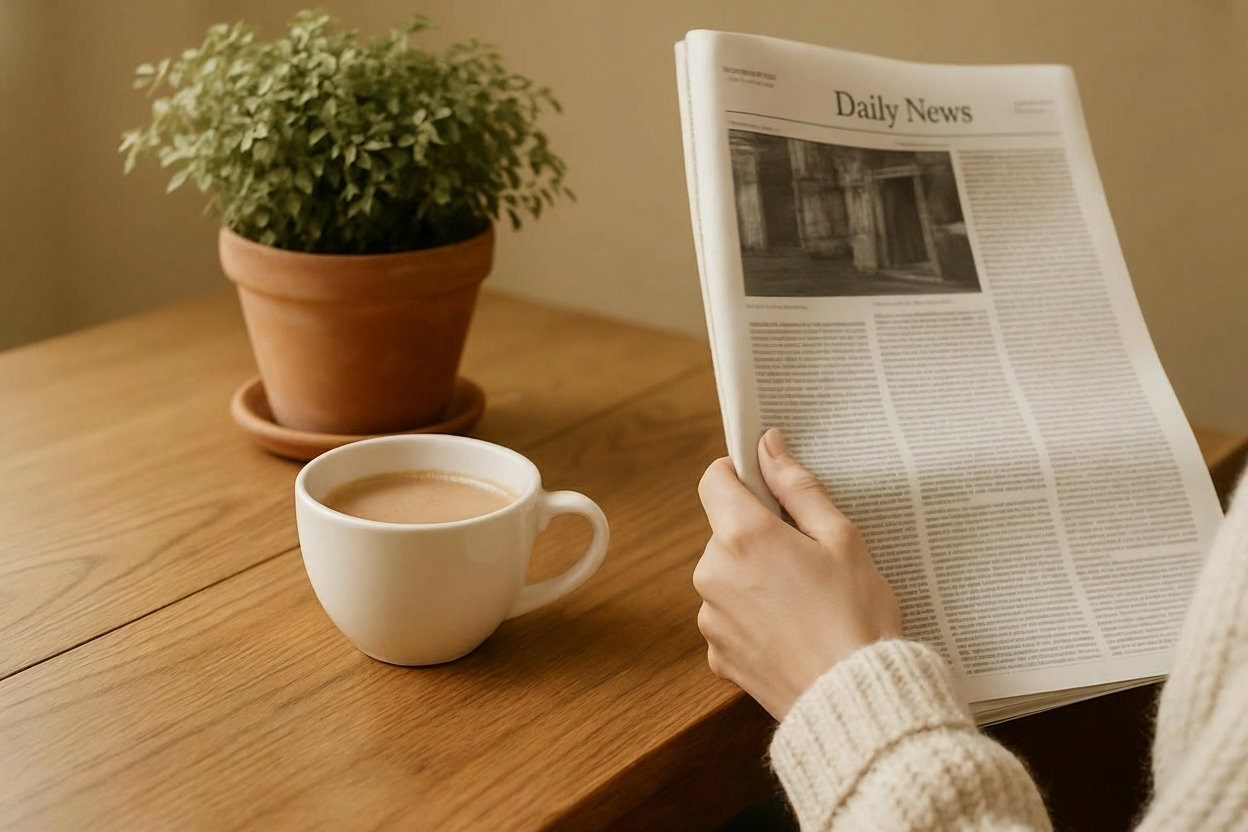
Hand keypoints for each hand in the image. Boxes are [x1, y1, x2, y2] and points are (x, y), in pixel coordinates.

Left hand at [694, 429, 901, 719]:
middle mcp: (713, 573)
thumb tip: (768, 445)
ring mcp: (710, 617)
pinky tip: (792, 633)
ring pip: (727, 577)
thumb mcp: (841, 539)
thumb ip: (797, 487)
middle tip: (808, 559)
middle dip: (759, 537)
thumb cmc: (856, 616)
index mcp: (742, 536)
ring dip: (754, 580)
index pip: (715, 480)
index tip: (765, 486)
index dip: (739, 475)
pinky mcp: (716, 654)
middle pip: (725, 533)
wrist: (853, 698)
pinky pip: (730, 619)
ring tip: (805, 604)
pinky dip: (753, 620)